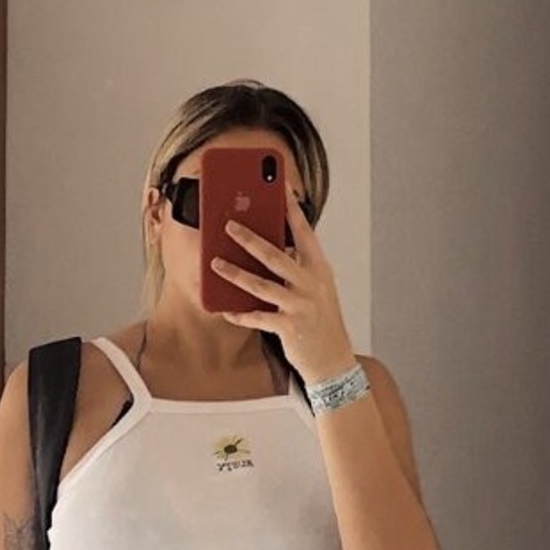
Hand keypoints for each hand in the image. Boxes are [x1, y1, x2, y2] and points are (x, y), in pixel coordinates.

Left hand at [210, 187, 356, 386]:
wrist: (334, 362)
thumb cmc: (322, 321)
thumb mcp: (318, 288)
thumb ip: (298, 268)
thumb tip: (271, 246)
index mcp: (319, 270)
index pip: (304, 233)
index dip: (292, 210)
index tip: (280, 188)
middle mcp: (311, 284)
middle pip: (275, 256)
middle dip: (249, 239)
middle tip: (229, 225)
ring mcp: (300, 306)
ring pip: (260, 285)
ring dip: (235, 273)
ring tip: (215, 263)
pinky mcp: (288, 328)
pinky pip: (257, 317)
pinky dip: (239, 314)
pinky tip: (225, 309)